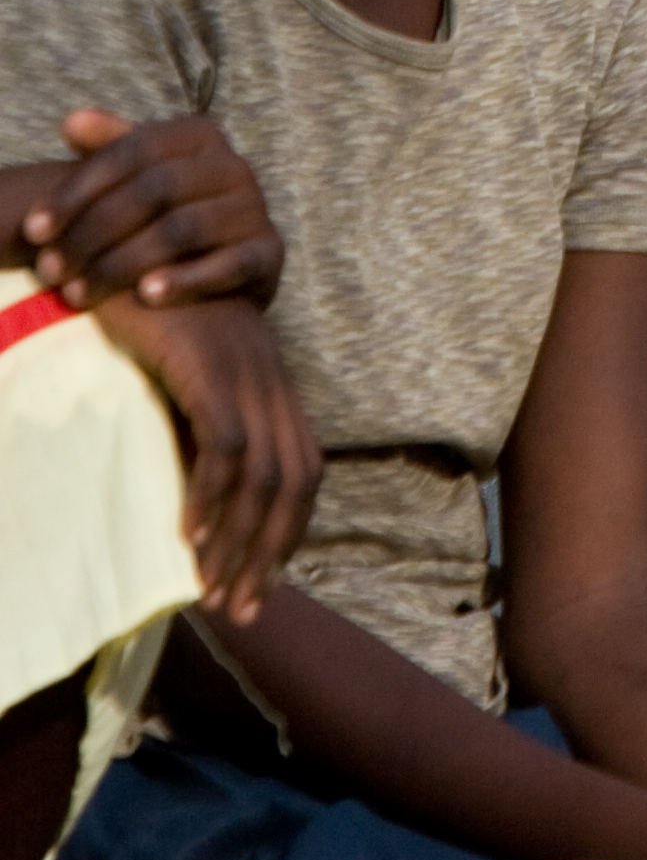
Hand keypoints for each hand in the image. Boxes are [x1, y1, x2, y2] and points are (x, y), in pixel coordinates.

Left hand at [19, 108, 282, 313]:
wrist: (234, 261)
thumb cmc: (171, 212)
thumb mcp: (143, 174)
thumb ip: (110, 146)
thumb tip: (72, 123)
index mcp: (201, 135)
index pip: (131, 153)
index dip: (78, 190)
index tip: (33, 230)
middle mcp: (234, 165)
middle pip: (154, 191)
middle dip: (92, 233)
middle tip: (49, 272)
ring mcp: (255, 209)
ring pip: (182, 230)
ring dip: (123, 263)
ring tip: (80, 293)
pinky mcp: (271, 253)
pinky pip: (230, 265)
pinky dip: (187, 280)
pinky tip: (147, 297)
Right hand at [90, 296, 319, 624]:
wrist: (127, 251)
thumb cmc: (150, 320)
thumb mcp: (187, 380)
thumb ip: (199, 429)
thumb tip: (197, 502)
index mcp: (274, 387)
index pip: (306, 473)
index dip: (288, 533)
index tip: (259, 584)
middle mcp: (272, 383)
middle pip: (297, 484)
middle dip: (271, 554)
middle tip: (239, 608)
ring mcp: (247, 375)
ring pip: (264, 477)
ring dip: (239, 540)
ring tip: (209, 587)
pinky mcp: (211, 370)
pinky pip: (224, 448)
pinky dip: (210, 497)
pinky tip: (187, 535)